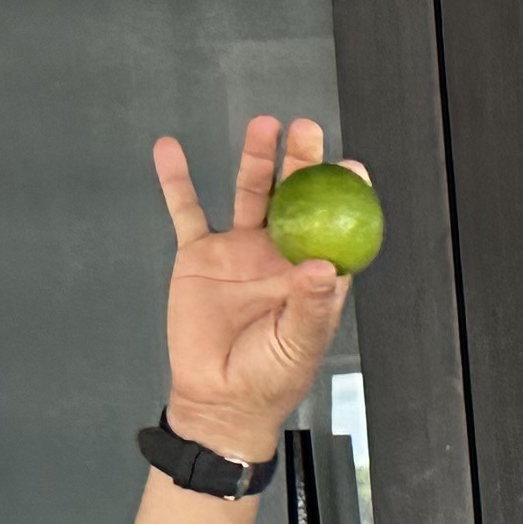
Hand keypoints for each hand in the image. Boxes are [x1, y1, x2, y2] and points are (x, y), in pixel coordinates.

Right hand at [156, 117, 354, 460]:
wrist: (218, 397)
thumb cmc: (269, 379)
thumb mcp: (299, 346)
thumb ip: (312, 306)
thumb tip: (324, 266)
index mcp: (312, 276)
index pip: (335, 228)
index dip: (343, 197)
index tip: (351, 168)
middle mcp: (278, 256)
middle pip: (293, 199)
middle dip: (300, 163)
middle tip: (306, 130)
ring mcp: (239, 251)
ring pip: (250, 194)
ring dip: (256, 159)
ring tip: (265, 126)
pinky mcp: (199, 255)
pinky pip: (185, 210)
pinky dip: (177, 180)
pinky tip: (171, 149)